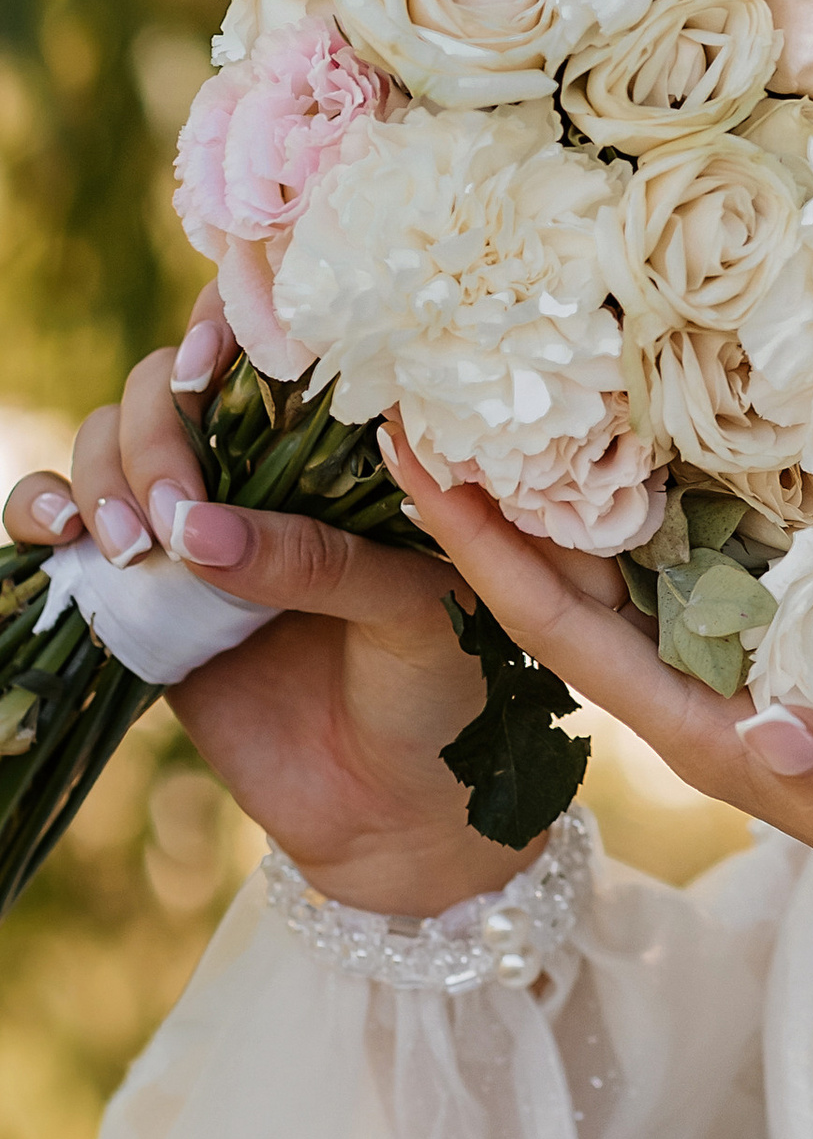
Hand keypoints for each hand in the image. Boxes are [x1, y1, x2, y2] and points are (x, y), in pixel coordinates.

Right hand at [3, 300, 531, 915]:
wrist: (403, 814)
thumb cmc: (446, 692)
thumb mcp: (416, 610)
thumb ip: (318, 561)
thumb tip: (193, 531)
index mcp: (350, 446)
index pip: (275, 340)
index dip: (230, 324)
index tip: (211, 363)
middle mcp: (266, 468)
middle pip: (170, 382)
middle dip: (159, 428)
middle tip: (182, 512)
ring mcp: (196, 525)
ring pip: (109, 438)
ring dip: (105, 471)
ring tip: (140, 544)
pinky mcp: (142, 591)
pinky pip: (65, 523)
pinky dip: (41, 508)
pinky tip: (63, 536)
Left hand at [381, 437, 812, 960]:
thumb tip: (766, 724)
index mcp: (712, 738)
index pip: (565, 633)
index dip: (486, 553)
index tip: (415, 462)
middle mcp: (713, 696)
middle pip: (575, 588)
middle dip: (498, 500)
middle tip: (431, 387)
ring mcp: (758, 669)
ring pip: (638, 566)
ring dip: (574, 486)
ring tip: (520, 385)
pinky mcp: (812, 642)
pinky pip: (718, 555)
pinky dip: (677, 490)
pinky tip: (665, 427)